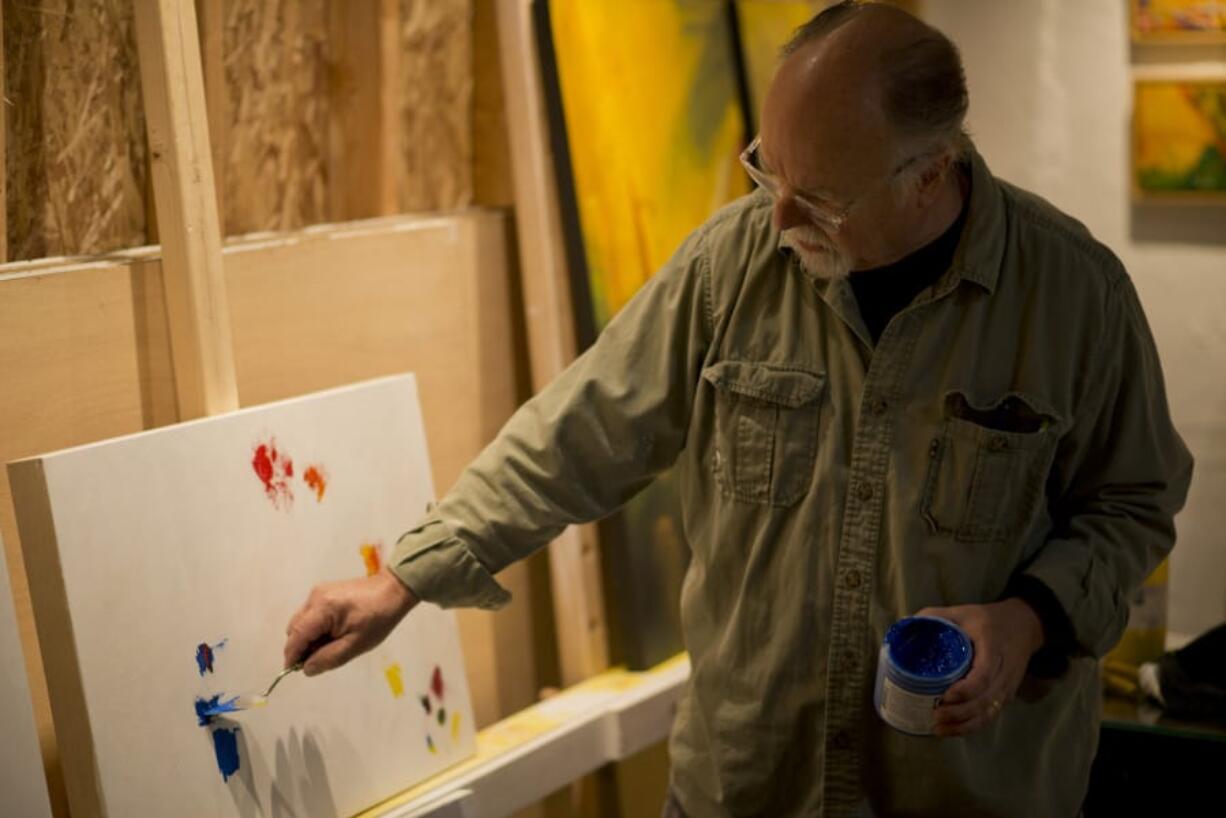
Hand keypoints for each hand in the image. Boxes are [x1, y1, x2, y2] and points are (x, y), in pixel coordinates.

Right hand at [284, 568, 418, 675]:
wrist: (394, 590)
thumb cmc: (379, 618)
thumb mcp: (356, 644)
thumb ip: (328, 658)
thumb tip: (306, 669)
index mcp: (322, 608)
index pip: (296, 635)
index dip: (292, 655)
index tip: (293, 671)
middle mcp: (315, 597)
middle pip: (295, 628)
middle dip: (301, 647)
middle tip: (320, 659)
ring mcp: (319, 592)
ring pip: (302, 621)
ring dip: (309, 638)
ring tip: (331, 646)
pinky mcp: (325, 592)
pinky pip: (311, 614)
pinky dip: (315, 628)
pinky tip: (333, 634)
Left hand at [916, 599, 1044, 737]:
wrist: (1023, 627)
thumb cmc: (988, 619)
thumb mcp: (963, 611)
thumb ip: (934, 616)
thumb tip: (902, 625)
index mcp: (993, 648)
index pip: (985, 675)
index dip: (966, 690)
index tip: (945, 696)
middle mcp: (1004, 671)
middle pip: (986, 700)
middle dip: (960, 713)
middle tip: (935, 716)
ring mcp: (1007, 686)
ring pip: (989, 713)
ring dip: (965, 725)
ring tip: (939, 729)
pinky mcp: (1005, 696)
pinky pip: (991, 715)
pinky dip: (973, 727)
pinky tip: (953, 730)